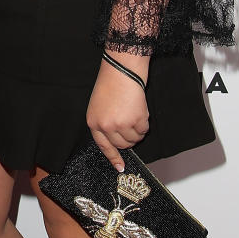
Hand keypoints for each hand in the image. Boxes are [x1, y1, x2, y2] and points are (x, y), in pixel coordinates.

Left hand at [86, 53, 150, 171]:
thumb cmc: (110, 84)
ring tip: (134, 113)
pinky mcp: (134, 120)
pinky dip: (144, 122)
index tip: (120, 167)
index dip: (113, 157)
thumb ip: (104, 123)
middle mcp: (105, 127)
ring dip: (138, 129)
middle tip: (131, 124)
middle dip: (129, 138)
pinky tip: (139, 109)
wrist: (121, 70)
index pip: (103, 146)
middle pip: (122, 144)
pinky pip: (144, 129)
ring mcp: (120, 125)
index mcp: (93, 123)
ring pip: (134, 138)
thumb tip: (117, 139)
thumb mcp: (98, 106)